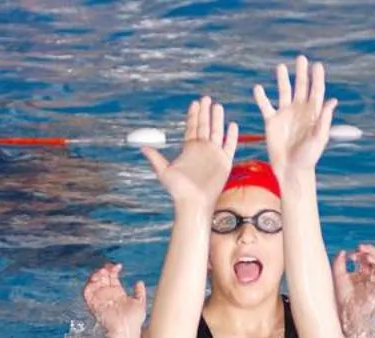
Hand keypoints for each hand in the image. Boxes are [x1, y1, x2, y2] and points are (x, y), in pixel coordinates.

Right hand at [83, 263, 146, 336]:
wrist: (127, 329)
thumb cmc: (134, 320)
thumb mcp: (140, 303)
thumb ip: (139, 292)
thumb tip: (139, 282)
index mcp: (117, 293)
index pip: (112, 278)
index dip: (113, 270)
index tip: (118, 266)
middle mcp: (107, 295)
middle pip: (102, 278)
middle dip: (104, 269)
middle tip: (109, 267)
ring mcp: (100, 299)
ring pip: (93, 283)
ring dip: (96, 274)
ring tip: (103, 271)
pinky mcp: (93, 304)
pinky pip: (87, 292)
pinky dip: (89, 284)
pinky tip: (97, 279)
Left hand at [141, 97, 236, 211]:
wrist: (194, 203)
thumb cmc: (178, 190)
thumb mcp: (164, 172)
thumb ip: (155, 158)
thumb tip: (142, 146)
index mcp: (189, 149)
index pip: (192, 127)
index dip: (193, 115)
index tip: (195, 103)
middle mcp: (202, 149)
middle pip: (205, 126)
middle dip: (206, 112)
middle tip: (206, 98)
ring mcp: (214, 154)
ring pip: (217, 132)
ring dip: (218, 119)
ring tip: (218, 106)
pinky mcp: (224, 162)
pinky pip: (230, 145)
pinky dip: (231, 136)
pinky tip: (232, 125)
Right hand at [256, 55, 337, 179]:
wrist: (291, 170)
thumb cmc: (309, 157)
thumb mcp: (319, 138)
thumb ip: (324, 120)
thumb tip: (332, 101)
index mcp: (313, 113)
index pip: (316, 91)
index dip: (317, 78)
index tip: (317, 65)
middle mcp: (299, 110)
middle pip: (301, 87)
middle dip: (301, 73)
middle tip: (301, 59)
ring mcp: (285, 114)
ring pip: (283, 92)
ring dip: (282, 80)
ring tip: (280, 67)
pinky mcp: (272, 121)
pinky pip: (265, 106)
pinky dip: (261, 97)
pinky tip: (257, 88)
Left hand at [332, 243, 374, 331]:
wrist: (345, 311)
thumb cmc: (342, 295)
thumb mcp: (338, 277)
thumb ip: (339, 264)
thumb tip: (342, 251)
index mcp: (364, 270)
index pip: (368, 255)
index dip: (363, 251)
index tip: (353, 252)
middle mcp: (373, 274)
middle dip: (371, 252)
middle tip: (361, 249)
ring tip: (369, 258)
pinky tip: (371, 276)